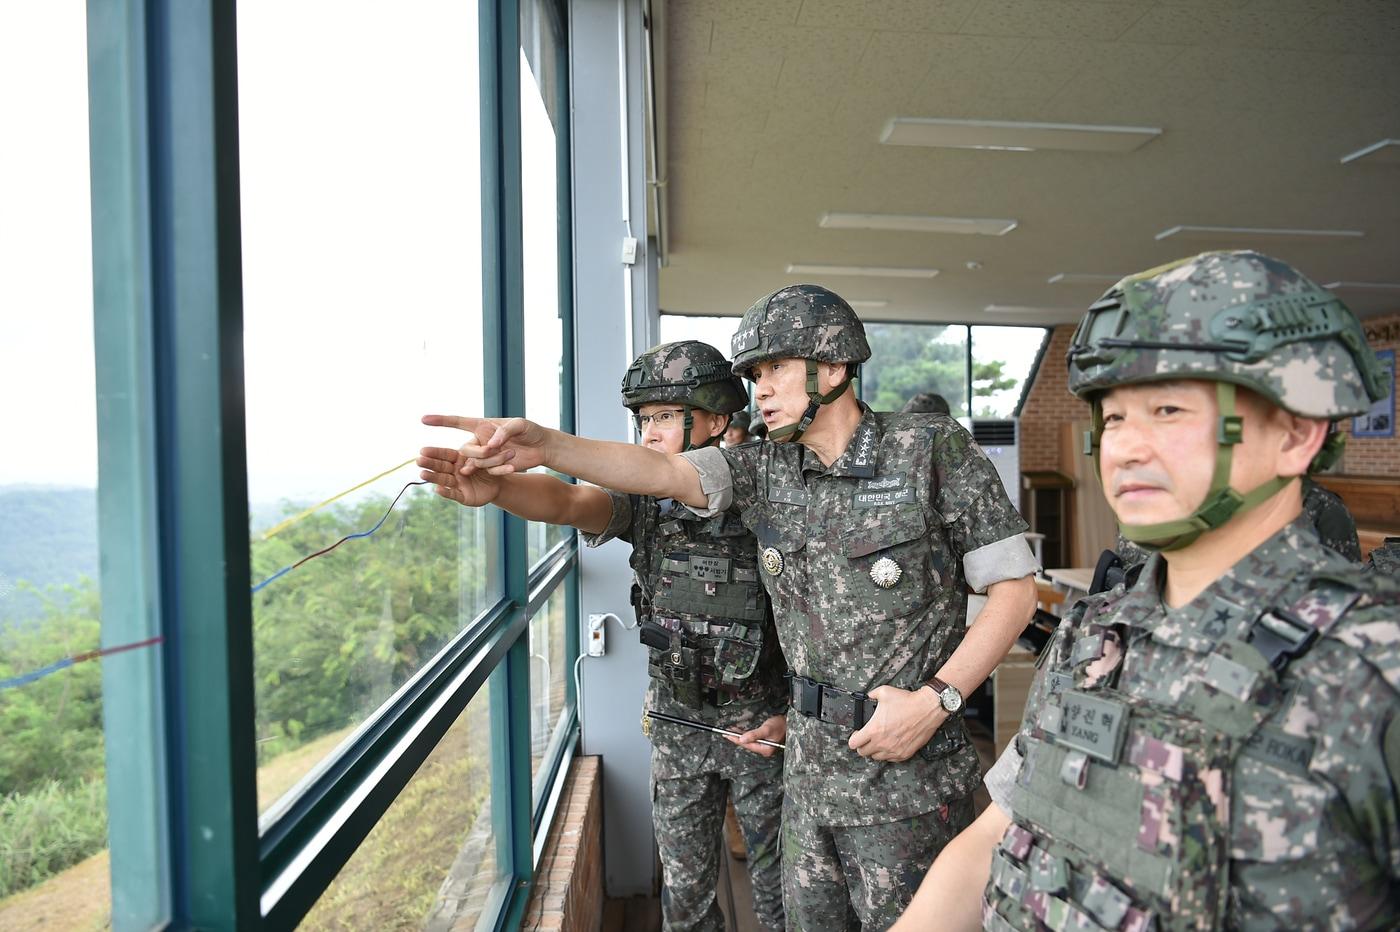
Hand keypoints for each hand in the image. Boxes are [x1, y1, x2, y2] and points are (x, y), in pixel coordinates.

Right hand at [417, 444, 501, 506]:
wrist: (500, 483)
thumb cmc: (491, 465)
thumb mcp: (486, 456)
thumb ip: (479, 453)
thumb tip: (473, 447)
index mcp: (459, 458)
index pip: (445, 454)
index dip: (434, 452)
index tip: (422, 450)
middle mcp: (455, 471)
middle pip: (441, 466)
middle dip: (429, 463)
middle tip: (418, 461)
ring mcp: (458, 484)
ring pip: (444, 480)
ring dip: (433, 477)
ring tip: (423, 474)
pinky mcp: (463, 496)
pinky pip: (454, 494)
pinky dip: (446, 492)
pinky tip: (438, 490)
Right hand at [421, 414, 549, 474]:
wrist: (543, 447)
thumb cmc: (531, 430)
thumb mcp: (521, 425)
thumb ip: (505, 431)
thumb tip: (491, 444)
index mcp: (483, 425)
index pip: (458, 422)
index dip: (441, 420)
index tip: (424, 419)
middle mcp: (480, 440)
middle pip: (465, 449)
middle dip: (478, 452)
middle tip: (493, 451)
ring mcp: (486, 455)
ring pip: (477, 462)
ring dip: (491, 462)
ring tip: (509, 455)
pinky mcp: (494, 468)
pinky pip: (489, 471)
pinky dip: (499, 470)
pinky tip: (511, 467)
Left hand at [727, 714, 785, 757]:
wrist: (790, 722)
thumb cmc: (781, 725)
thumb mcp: (766, 729)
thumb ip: (754, 735)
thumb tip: (742, 739)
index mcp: (765, 749)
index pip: (746, 745)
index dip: (736, 739)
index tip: (727, 735)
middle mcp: (764, 749)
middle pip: (747, 744)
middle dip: (736, 738)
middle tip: (725, 733)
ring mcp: (764, 746)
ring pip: (748, 742)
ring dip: (740, 736)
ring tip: (730, 731)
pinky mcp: (764, 741)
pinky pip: (752, 739)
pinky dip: (745, 735)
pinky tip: (740, 732)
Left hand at [848, 685, 944, 762]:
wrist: (927, 708)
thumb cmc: (906, 701)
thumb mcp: (883, 692)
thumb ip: (871, 695)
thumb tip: (867, 697)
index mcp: (874, 729)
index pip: (854, 744)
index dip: (853, 739)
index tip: (857, 735)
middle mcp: (882, 743)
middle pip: (863, 753)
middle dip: (862, 745)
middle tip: (867, 738)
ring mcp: (894, 750)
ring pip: (876, 757)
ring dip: (875, 750)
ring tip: (879, 741)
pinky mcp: (904, 754)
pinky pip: (890, 759)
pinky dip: (888, 753)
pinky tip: (890, 744)